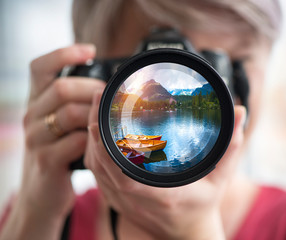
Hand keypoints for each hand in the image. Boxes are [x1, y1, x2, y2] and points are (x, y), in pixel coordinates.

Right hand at [0, 45, 104, 239]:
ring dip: (96, 115)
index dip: (64, 54)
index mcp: (36, 102)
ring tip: (111, 121)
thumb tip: (108, 87)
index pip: (40, 67)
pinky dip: (94, 140)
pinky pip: (76, 141)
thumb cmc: (59, 152)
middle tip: (113, 99)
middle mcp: (32, 115)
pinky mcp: (47, 160)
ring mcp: (36, 138)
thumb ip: (76, 104)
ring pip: (70, 112)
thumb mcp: (61, 125)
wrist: (41, 194)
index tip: (90, 50)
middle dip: (93, 90)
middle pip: (62, 88)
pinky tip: (102, 143)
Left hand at [85, 92, 246, 239]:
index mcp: (162, 194)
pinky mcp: (118, 201)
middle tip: (96, 99)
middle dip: (93, 132)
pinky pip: (98, 176)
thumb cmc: (203, 204)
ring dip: (89, 140)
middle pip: (102, 166)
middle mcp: (137, 200)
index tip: (100, 119)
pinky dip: (92, 153)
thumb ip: (231, 146)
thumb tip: (240, 112)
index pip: (124, 174)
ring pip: (96, 170)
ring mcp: (124, 202)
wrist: (186, 233)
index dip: (106, 149)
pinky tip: (95, 133)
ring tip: (93, 109)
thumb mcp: (221, 178)